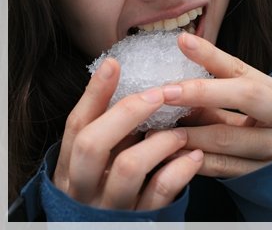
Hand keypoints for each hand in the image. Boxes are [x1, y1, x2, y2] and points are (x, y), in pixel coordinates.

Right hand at [53, 57, 203, 210]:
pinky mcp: (141, 221)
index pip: (76, 125)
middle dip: (129, 112)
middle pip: (93, 143)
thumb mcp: (102, 162)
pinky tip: (195, 156)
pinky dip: (181, 169)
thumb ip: (110, 131)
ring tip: (180, 130)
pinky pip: (160, 191)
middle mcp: (84, 187)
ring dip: (160, 140)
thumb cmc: (112, 188)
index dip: (94, 93)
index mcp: (70, 168)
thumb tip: (123, 81)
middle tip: (160, 93)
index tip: (115, 64)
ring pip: (130, 166)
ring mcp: (111, 206)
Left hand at [161, 32, 271, 177]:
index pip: (244, 69)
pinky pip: (224, 167)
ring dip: (187, 132)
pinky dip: (194, 159)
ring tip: (155, 127)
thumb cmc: (270, 121)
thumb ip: (221, 89)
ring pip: (227, 137)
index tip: (183, 43)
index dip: (211, 56)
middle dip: (199, 93)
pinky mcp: (263, 175)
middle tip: (163, 93)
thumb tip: (178, 79)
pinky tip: (172, 152)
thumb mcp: (255, 99)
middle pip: (243, 97)